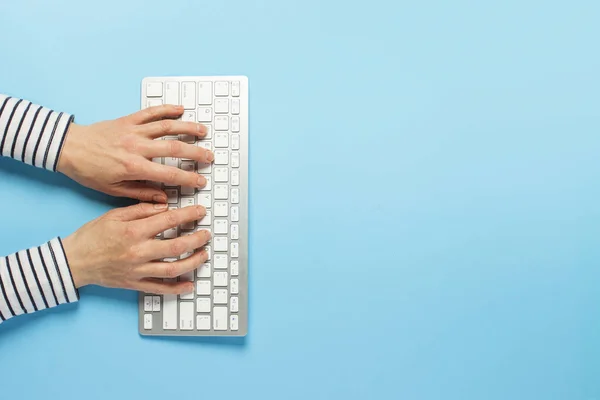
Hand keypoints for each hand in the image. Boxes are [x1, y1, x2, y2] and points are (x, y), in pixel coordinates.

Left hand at [57, 104, 213, 201]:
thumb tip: (164, 199)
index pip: (169, 174)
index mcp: (133, 167)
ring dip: (188, 128)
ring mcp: (133, 131)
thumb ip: (142, 193)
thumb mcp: (113, 189)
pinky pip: (151, 112)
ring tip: (203, 131)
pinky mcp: (128, 120)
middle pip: (175, 148)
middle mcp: (137, 147)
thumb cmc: (88, 171)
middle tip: (209, 157)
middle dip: (196, 153)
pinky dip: (167, 109)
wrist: (68, 148)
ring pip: (167, 127)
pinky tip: (180, 109)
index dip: (188, 178)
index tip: (200, 181)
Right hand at [62, 203, 209, 293]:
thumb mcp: (115, 215)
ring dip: (193, 262)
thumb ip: (141, 210)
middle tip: (207, 234)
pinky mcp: (135, 284)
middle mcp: (138, 252)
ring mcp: (138, 270)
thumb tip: (165, 207)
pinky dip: (177, 288)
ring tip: (204, 254)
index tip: (200, 212)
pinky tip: (190, 284)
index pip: (169, 221)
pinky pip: (160, 289)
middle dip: (197, 239)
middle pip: (177, 246)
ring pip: (173, 268)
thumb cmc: (92, 236)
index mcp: (134, 231)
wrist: (74, 261)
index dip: (189, 215)